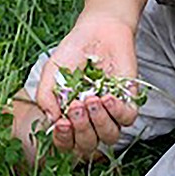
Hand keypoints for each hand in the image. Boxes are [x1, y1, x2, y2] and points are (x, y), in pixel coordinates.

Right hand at [35, 11, 139, 159]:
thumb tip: (51, 120)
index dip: (63, 140)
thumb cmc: (73, 51)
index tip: (61, 122)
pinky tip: (107, 96)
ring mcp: (111, 113)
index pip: (67, 144)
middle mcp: (91, 120)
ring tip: (92, 98)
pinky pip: (128, 119)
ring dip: (99, 122)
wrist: (97, 30)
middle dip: (81, 129)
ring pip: (110, 136)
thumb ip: (45, 96)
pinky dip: (117, 112)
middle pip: (89, 145)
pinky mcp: (129, 101)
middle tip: (76, 105)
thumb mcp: (51, 72)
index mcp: (71, 118)